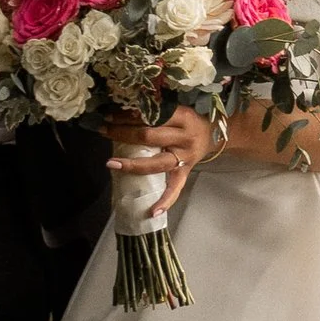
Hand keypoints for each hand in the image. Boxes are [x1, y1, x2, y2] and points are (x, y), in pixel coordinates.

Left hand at [104, 101, 212, 216]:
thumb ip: (157, 110)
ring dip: (132, 164)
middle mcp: (184, 138)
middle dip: (123, 133)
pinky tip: (152, 212)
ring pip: (155, 163)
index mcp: (182, 118)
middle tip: (104, 130)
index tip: (110, 115)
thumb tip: (123, 109)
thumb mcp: (178, 110)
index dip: (130, 115)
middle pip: (149, 136)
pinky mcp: (186, 173)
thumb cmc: (190, 120)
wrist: (215, 133)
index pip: (152, 115)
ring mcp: (185, 158)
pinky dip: (165, 201)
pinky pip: (175, 189)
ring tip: (111, 163)